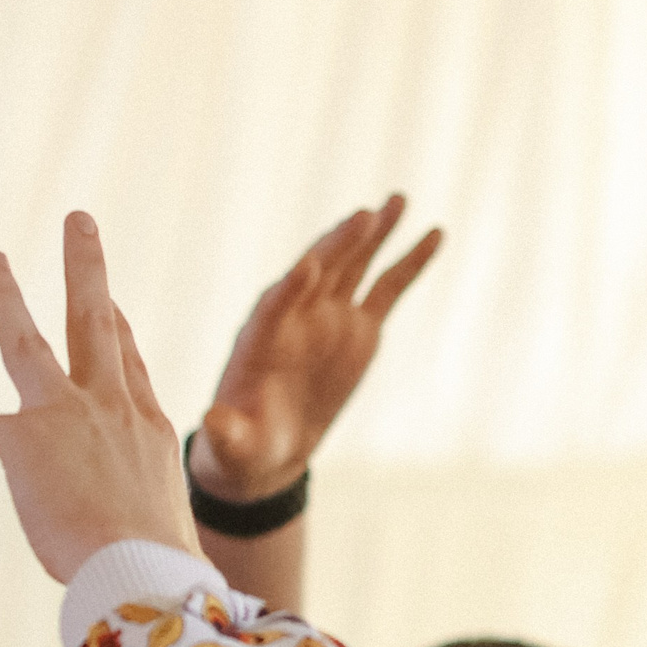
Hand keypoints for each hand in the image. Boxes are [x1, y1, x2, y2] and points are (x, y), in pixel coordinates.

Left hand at [0, 214, 198, 582]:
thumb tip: (164, 546)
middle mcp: (112, 408)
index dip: (117, 326)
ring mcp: (70, 417)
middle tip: (78, 220)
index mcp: (147, 427)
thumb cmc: (158, 567)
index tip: (110, 299)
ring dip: (6, 297)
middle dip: (86, 266)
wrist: (143, 570)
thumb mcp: (166, 522)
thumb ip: (149, 509)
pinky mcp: (28, 442)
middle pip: (95, 321)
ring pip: (29, 344)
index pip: (127, 362)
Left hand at [191, 195, 440, 500]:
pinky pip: (387, 289)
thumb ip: (225, 432)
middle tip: (363, 216)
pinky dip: (409, 262)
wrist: (270, 445)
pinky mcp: (359, 328)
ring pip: (353, 267)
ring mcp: (329, 317)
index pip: (273, 305)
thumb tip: (213, 423)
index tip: (307, 266)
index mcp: (258, 339)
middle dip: (337, 246)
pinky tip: (433, 233)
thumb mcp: (232, 444)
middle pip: (317, 272)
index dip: (289, 288)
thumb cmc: (244, 445)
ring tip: (398, 200)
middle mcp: (294, 316)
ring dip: (374, 234)